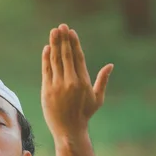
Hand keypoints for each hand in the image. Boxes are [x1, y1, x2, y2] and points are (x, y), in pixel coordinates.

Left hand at [41, 24, 112, 139]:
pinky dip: (46, 59)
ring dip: (54, 45)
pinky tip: (46, 48)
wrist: (68, 129)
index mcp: (83, 81)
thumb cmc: (84, 114)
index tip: (71, 32)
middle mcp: (70, 82)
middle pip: (66, 56)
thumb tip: (110, 66)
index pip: (78, 58)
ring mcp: (57, 86)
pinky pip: (46, 70)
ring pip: (55, 60)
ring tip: (53, 32)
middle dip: (63, 40)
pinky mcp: (47, 90)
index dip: (74, 43)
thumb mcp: (97, 98)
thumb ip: (102, 80)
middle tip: (60, 26)